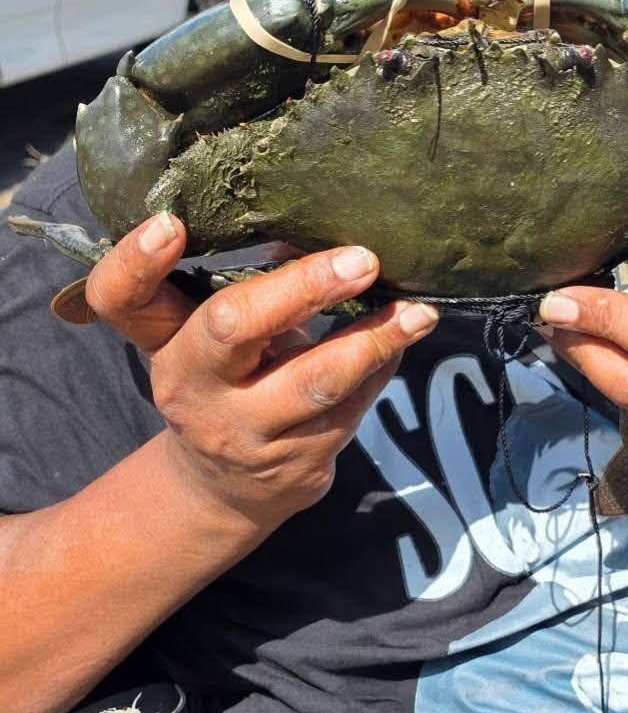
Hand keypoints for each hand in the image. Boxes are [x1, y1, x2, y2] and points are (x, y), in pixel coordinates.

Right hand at [85, 213, 436, 529]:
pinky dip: (382, 365)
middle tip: (362, 259)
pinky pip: (351, 407)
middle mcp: (190, 387)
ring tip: (418, 312)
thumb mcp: (214, 333)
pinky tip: (406, 337)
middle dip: (302, 286)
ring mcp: (243, 432)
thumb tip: (322, 230)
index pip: (122, 299)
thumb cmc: (226, 378)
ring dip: (373, 339)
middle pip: (230, 325)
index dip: (136, 262)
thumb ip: (250, 282)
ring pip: (314, 380)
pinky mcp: (294, 465)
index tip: (171, 223)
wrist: (222, 490)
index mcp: (164, 340)